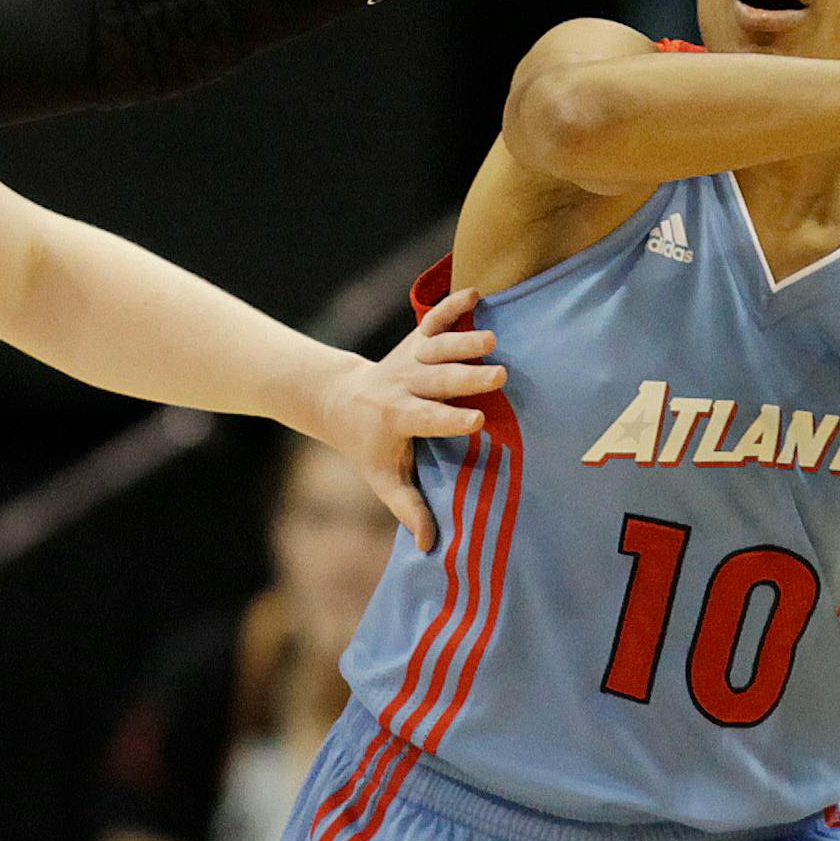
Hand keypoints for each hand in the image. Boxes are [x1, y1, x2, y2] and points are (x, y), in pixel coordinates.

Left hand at [309, 286, 503, 551]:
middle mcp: (403, 384)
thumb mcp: (383, 478)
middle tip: (499, 377)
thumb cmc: (369, 445)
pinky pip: (432, 320)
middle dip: (466, 378)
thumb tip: (431, 546)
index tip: (478, 423)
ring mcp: (409, 359)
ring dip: (463, 341)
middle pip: (436, 380)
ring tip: (494, 340)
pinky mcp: (415, 340)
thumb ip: (407, 506)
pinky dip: (451, 305)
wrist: (339, 398)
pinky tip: (475, 294)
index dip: (450, 420)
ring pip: (436, 346)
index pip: (426, 419)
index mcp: (397, 419)